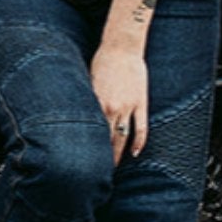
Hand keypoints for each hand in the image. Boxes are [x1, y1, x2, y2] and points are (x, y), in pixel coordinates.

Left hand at [90, 45, 146, 164]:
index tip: (82, 163)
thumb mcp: (88, 83)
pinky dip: (139, 142)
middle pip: (106, 140)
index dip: (87, 150)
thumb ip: (86, 102)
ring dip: (117, 155)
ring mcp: (128, 107)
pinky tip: (135, 153)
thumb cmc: (102, 63)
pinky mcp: (141, 103)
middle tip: (96, 174)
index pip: (91, 133)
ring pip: (122, 137)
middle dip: (101, 159)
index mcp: (96, 103)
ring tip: (113, 169)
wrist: (121, 48)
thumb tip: (79, 119)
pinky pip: (141, 127)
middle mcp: (111, 108)